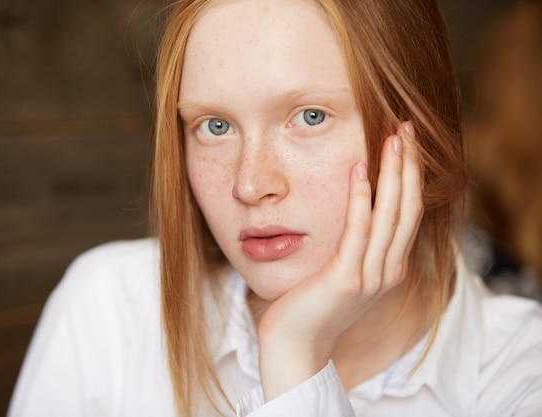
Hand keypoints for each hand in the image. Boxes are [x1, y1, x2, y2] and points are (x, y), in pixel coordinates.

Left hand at [257, 121, 423, 400]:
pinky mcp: (345, 280)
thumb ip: (355, 246)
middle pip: (407, 208)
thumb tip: (354, 211)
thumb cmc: (311, 304)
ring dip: (392, 173)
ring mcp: (370, 277)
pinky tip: (359, 168)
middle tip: (405, 126)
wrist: (294, 344)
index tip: (405, 141)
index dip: (410, 175)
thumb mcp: (343, 273)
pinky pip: (357, 232)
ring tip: (391, 136)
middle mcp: (387, 270)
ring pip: (389, 215)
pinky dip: (360, 198)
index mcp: (389, 267)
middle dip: (408, 165)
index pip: (408, 212)